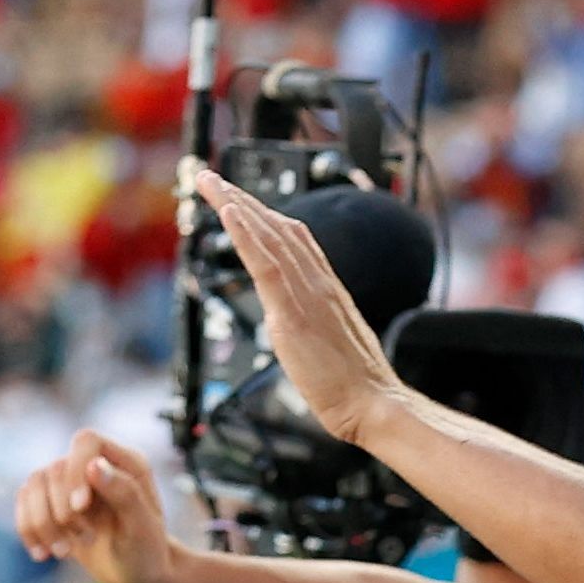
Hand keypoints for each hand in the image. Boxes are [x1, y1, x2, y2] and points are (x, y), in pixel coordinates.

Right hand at [17, 430, 181, 582]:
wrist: (137, 575)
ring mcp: (71, 481)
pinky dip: (28, 529)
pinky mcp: (52, 501)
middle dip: (64, 511)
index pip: (87, 441)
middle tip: (87, 539)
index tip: (80, 507)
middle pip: (56, 469)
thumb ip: (125, 494)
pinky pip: (24, 502)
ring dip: (43, 523)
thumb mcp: (143, 528)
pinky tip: (43, 554)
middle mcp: (95, 464)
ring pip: (34, 484)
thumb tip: (95, 465)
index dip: (76, 470)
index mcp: (125, 462)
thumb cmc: (147, 551)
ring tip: (64, 552)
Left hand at [195, 167, 404, 449]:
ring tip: (209, 183)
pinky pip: (267, 265)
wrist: (374, 404)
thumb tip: (296, 327)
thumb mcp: (337, 345)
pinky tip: (227, 213)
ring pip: (268, 237)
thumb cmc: (358, 387)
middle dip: (242, 199)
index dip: (264, 215)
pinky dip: (246, 235)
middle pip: (277, 227)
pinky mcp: (293, 314)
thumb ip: (315, 326)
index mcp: (328, 290)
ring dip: (235, 205)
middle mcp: (318, 283)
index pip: (294, 239)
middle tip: (211, 178)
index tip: (240, 199)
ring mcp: (307, 295)